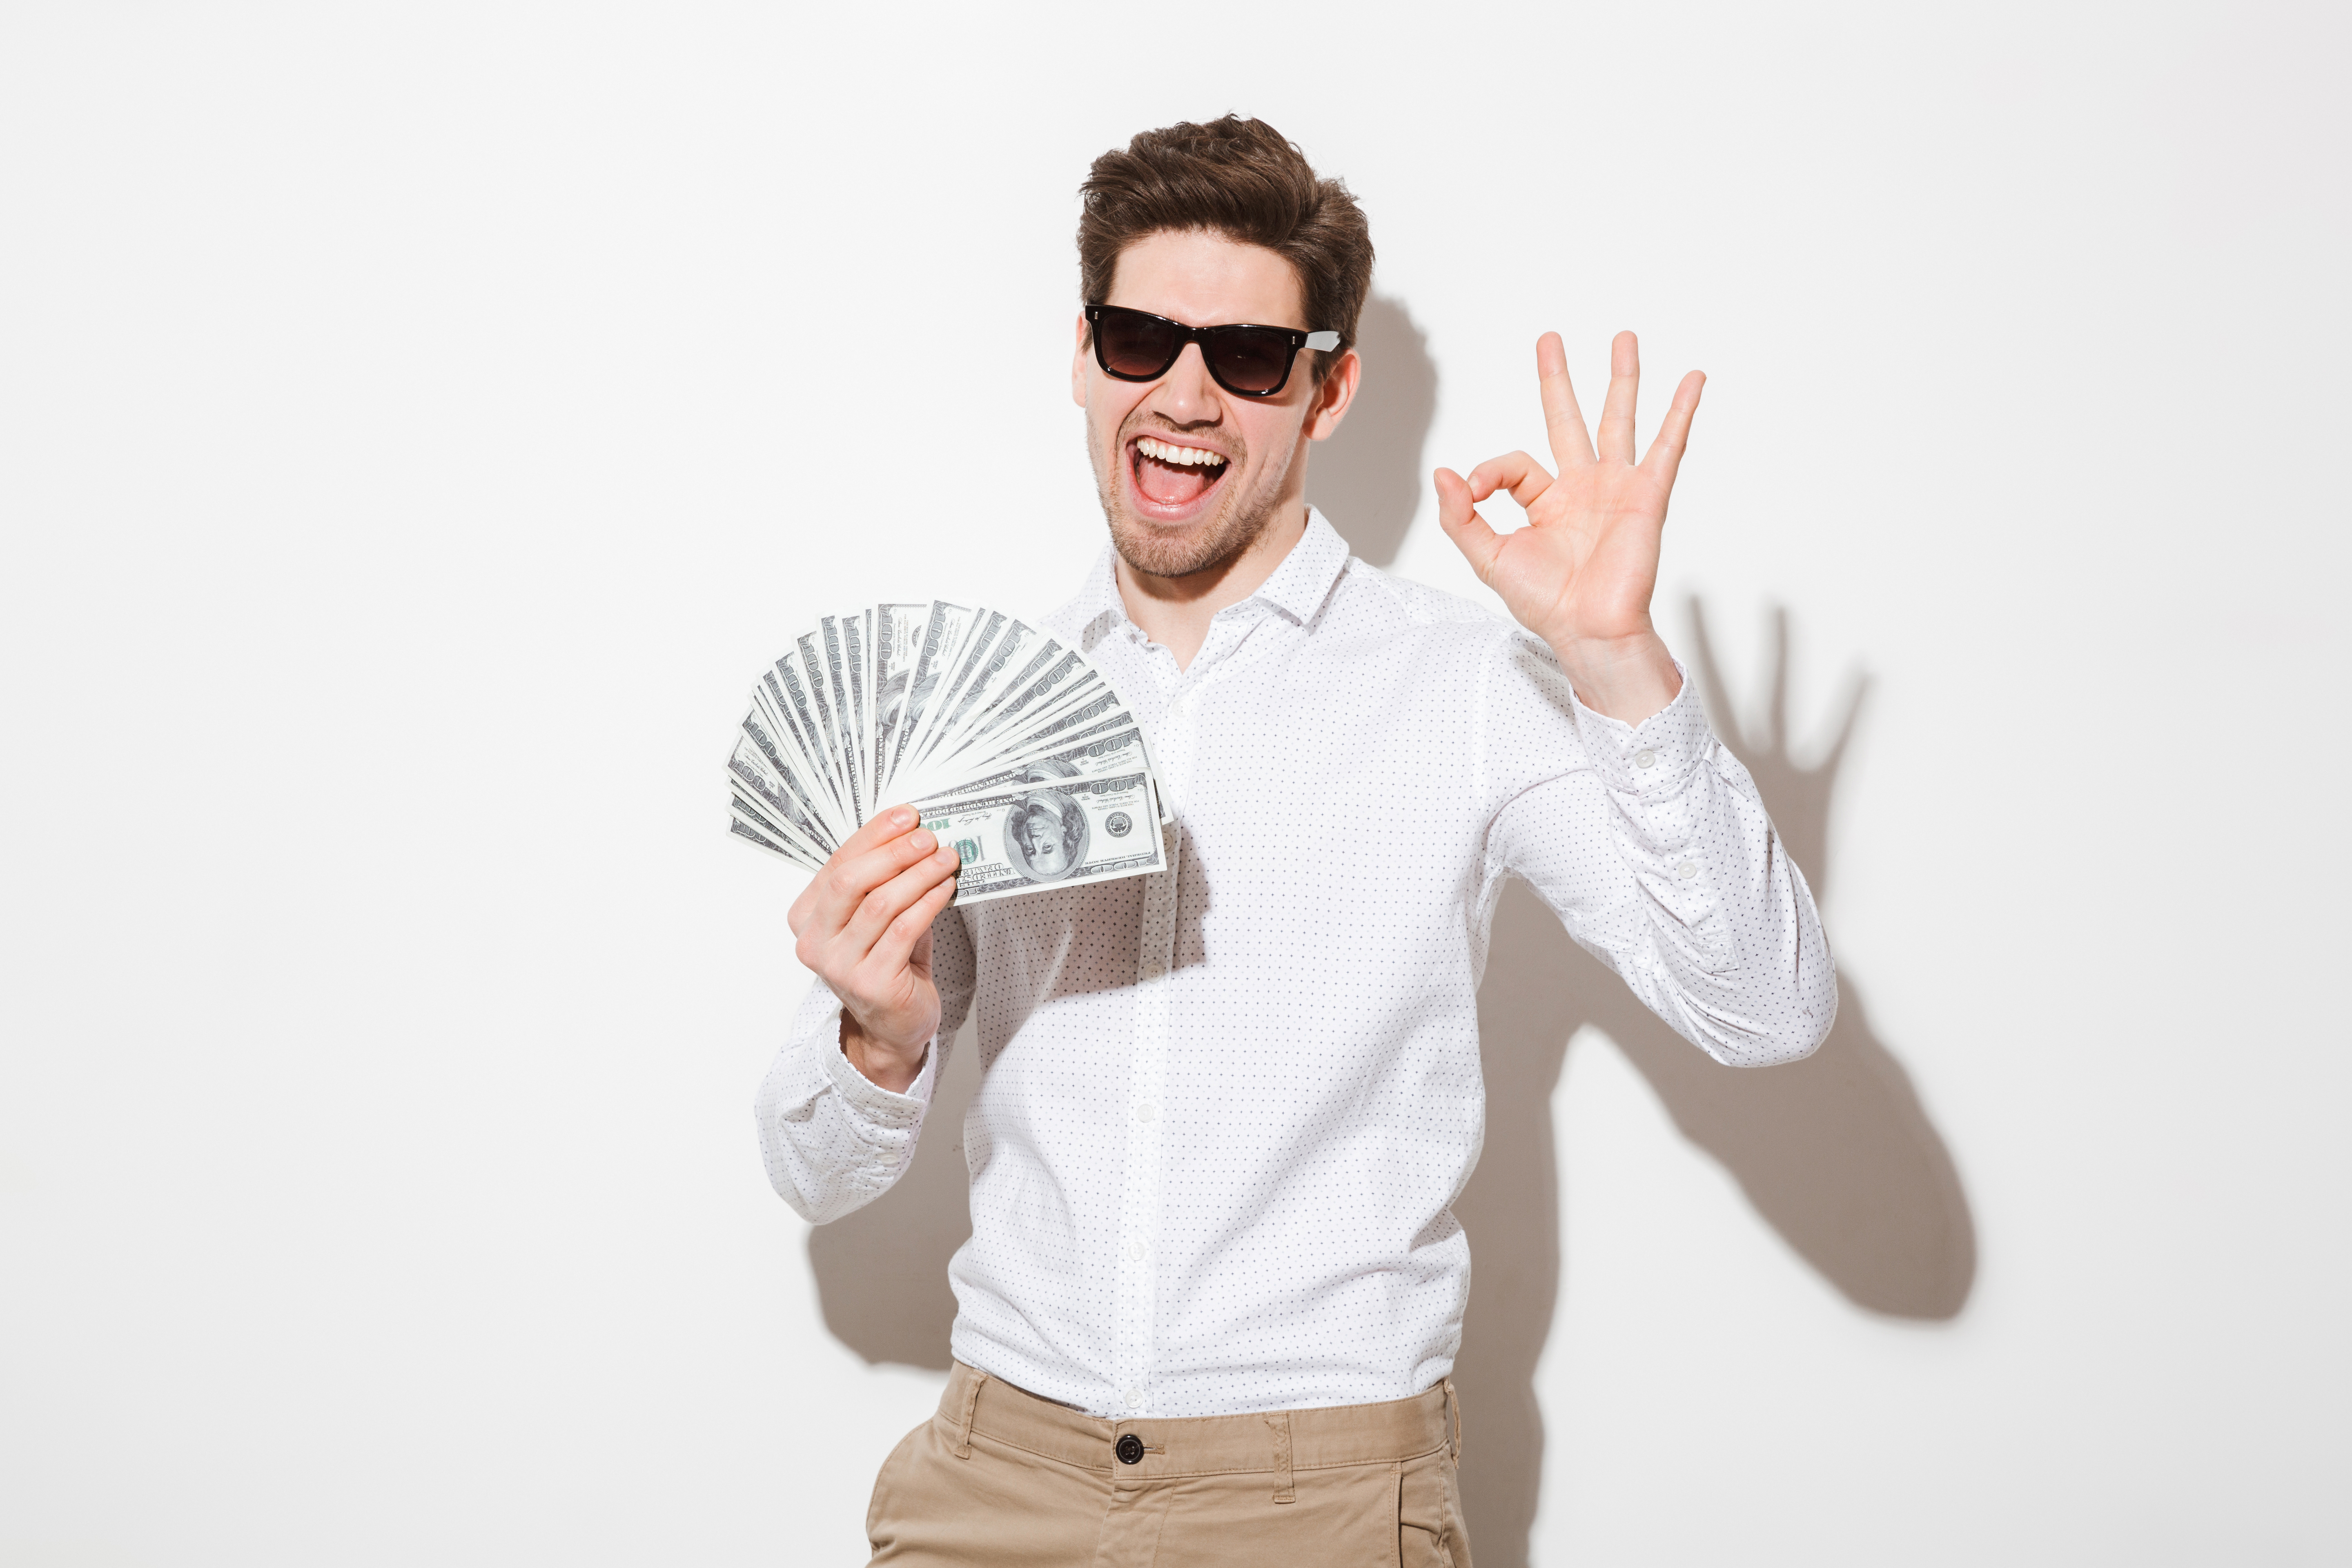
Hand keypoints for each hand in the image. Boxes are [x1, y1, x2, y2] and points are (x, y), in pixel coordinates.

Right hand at [787, 804, 961, 1093]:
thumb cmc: (887, 963)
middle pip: (850, 881)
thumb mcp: (876, 917)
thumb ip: (881, 881)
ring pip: (880, 904)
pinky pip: (904, 930)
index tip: (906, 816)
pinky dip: (928, 902)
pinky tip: (946, 888)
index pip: (836, 864)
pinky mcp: (871, 983)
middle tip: (928, 837)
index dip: (873, 836)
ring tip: (946, 859)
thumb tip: (913, 834)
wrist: (893, 1024)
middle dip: (893, 853)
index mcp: (806, 918)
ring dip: (918, 875)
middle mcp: (814, 942)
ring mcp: (840, 966)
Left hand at [1435, 331, 1701, 722]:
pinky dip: (1680, 412)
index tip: (1473, 490)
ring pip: (1618, 421)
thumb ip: (1462, 516)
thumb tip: (1443, 473)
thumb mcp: (1488, 557)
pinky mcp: (1646, 496)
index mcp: (1546, 502)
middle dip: (1559, 380)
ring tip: (1623, 339)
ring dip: (1621, 379)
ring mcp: (1616, 488)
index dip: (1489, 471)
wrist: (1588, 629)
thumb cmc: (1545, 603)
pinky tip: (1692, 380)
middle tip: (1550, 340)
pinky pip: (1668, 447)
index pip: (1515, 463)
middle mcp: (1582, 488)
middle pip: (1568, 419)